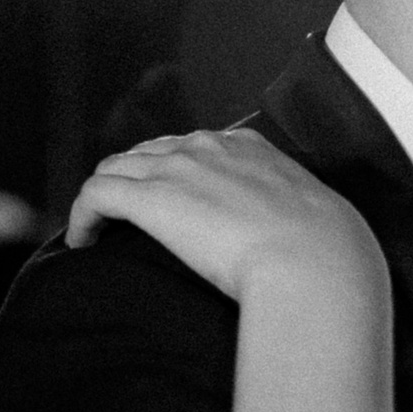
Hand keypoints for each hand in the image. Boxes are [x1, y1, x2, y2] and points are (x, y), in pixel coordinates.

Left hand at [66, 128, 388, 308]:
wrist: (316, 264)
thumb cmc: (330, 255)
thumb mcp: (321, 219)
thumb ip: (300, 219)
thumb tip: (314, 247)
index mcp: (249, 147)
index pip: (195, 147)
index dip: (176, 172)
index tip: (175, 202)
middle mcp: (208, 147)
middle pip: (149, 152)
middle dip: (134, 180)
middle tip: (128, 219)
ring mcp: (176, 169)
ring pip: (115, 168)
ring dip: (104, 198)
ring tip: (100, 231)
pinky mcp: (149, 200)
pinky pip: (95, 195)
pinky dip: (81, 216)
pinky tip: (82, 243)